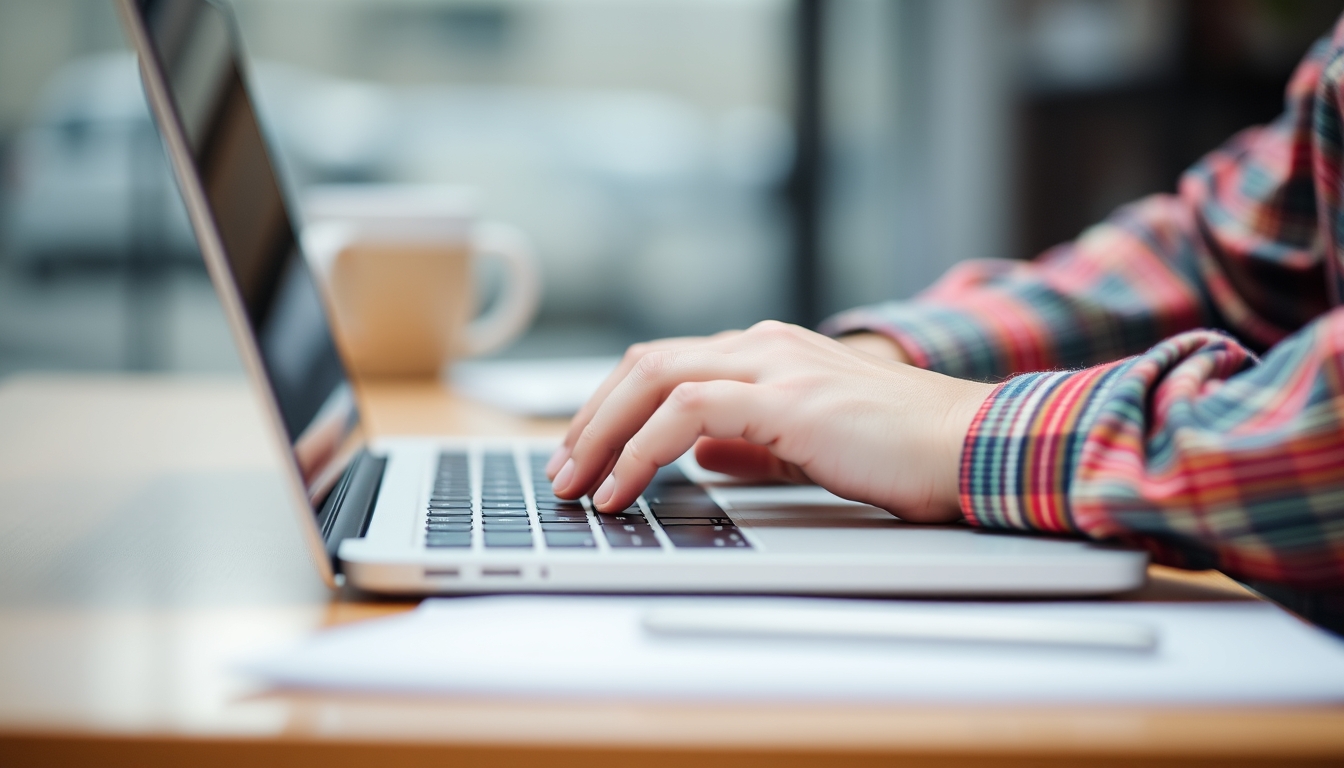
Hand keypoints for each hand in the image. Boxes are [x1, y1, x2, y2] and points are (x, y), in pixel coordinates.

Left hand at [546, 321, 993, 521]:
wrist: (972, 447)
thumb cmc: (905, 450)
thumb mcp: (810, 444)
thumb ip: (752, 444)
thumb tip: (699, 455)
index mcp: (769, 353)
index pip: (667, 366)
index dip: (613, 408)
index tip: (584, 454)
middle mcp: (764, 346)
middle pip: (645, 364)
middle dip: (590, 418)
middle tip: (562, 472)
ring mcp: (775, 366)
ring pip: (654, 378)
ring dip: (601, 434)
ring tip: (577, 486)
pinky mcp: (787, 399)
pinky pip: (687, 413)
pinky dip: (642, 450)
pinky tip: (624, 489)